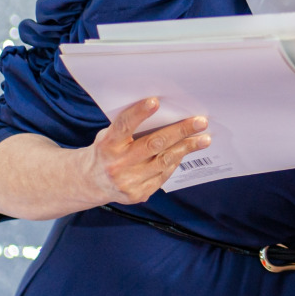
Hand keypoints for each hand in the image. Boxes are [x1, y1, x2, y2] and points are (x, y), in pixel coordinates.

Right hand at [82, 97, 210, 205]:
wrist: (91, 182)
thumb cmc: (106, 150)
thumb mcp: (108, 135)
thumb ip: (128, 127)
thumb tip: (164, 114)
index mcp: (107, 144)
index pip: (124, 126)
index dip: (139, 113)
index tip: (156, 101)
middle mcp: (117, 164)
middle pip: (153, 144)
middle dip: (180, 132)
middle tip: (200, 122)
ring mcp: (128, 181)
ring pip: (163, 161)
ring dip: (186, 148)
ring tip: (204, 139)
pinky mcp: (138, 194)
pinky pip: (163, 175)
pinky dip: (175, 162)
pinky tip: (185, 153)